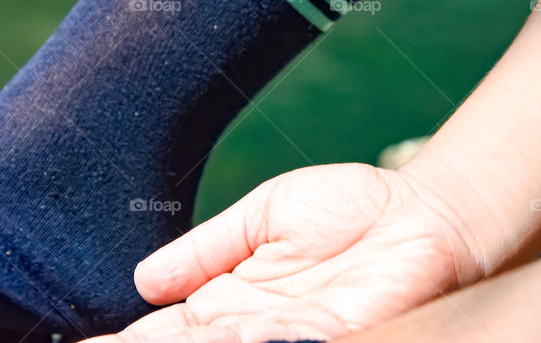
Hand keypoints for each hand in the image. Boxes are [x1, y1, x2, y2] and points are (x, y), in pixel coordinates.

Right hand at [87, 162, 483, 342]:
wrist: (421, 212)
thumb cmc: (347, 210)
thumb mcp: (260, 217)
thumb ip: (204, 251)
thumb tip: (140, 281)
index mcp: (226, 300)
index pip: (158, 334)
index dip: (119, 342)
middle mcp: (251, 328)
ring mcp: (291, 336)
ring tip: (153, 337)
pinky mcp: (336, 333)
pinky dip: (255, 339)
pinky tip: (235, 330)